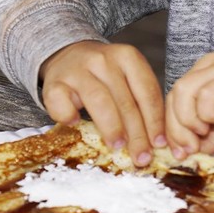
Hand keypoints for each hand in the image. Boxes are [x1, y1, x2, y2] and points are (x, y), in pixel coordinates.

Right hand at [39, 40, 164, 165]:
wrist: (67, 55)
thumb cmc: (103, 75)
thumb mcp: (126, 77)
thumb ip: (140, 101)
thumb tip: (157, 142)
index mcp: (128, 57)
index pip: (147, 92)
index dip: (155, 121)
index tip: (159, 144)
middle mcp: (103, 60)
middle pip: (125, 101)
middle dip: (137, 134)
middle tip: (141, 157)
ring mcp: (77, 70)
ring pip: (99, 101)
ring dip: (111, 127)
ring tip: (117, 146)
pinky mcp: (54, 82)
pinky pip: (62, 102)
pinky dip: (68, 115)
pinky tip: (76, 124)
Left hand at [165, 53, 213, 157]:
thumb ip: (207, 137)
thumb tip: (188, 156)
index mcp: (202, 75)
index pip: (173, 100)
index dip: (172, 128)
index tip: (180, 152)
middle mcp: (206, 67)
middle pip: (174, 96)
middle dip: (177, 128)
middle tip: (190, 149)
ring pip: (184, 92)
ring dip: (190, 121)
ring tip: (205, 134)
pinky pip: (207, 96)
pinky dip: (208, 114)